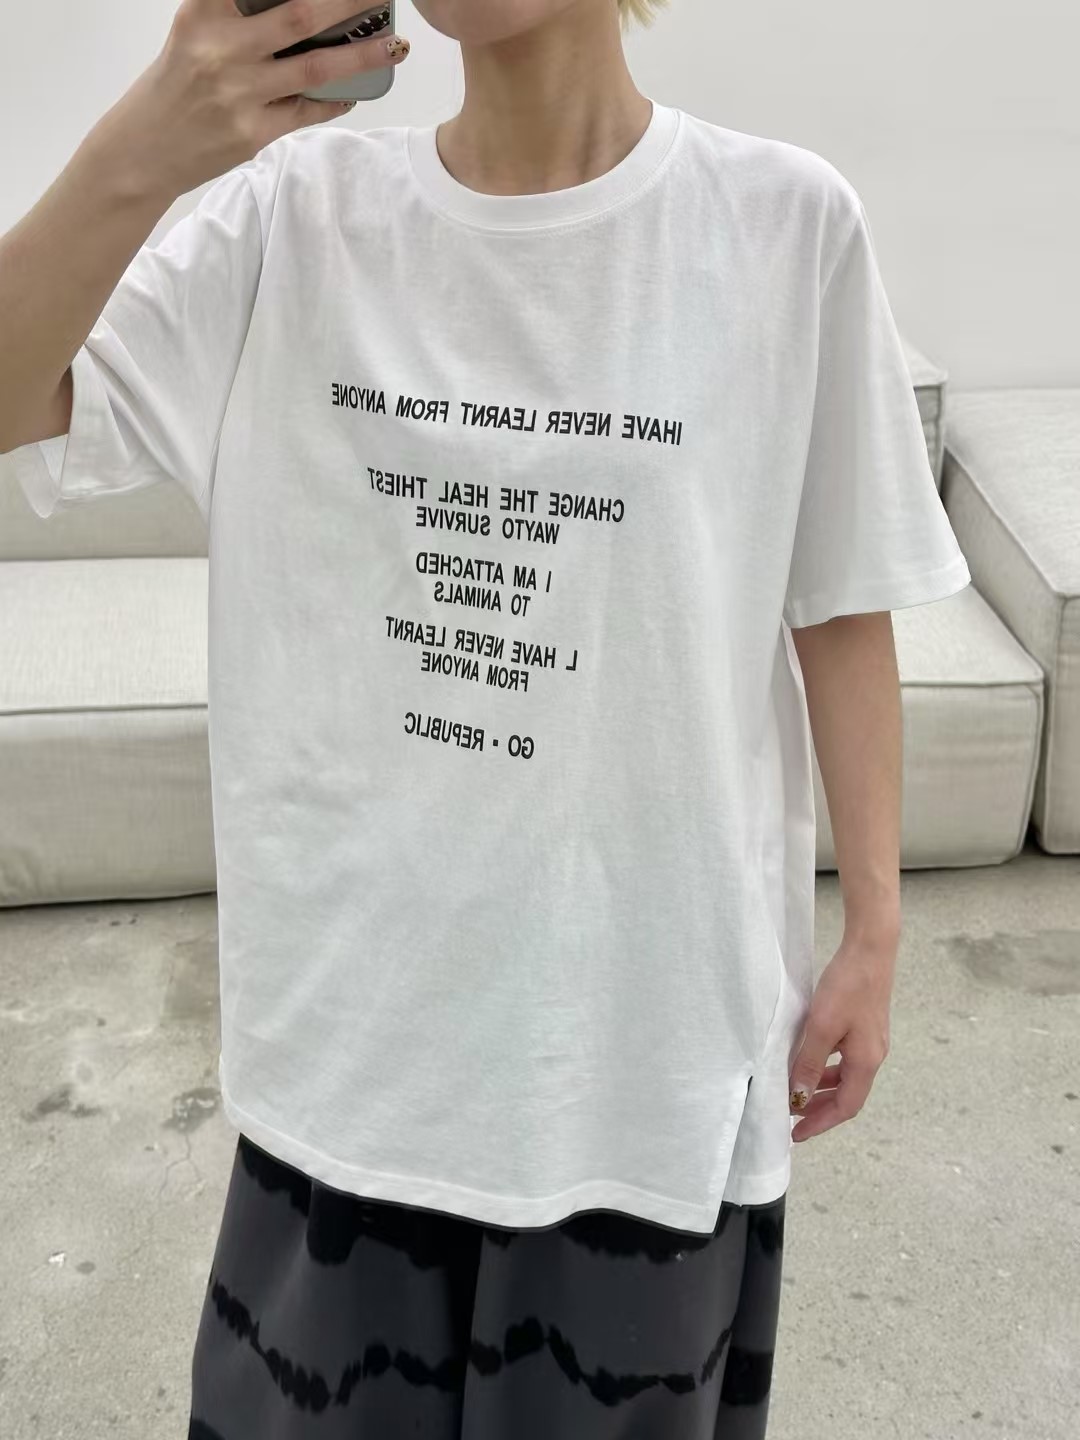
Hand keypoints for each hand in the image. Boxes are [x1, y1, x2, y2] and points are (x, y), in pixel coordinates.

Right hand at [87, 0, 411, 201]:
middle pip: (300, 13)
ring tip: (394, 44)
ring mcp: (239, 93)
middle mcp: (221, 47)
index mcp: (203, 13)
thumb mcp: (193, 34)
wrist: (141, 152)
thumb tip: (301, 12)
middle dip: (348, 2)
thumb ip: (235, 14)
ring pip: (315, 67)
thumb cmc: (172, 88)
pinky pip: (306, 111)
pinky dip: (335, 99)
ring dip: (362, 55)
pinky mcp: (252, 133)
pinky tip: (355, 90)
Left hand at [787, 930, 896, 1142]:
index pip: (845, 1107)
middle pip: (848, 1095)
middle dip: (820, 1109)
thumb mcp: (821, 1027)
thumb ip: (810, 1063)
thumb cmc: (846, 987)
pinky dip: (827, 1068)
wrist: (870, 950)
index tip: (797, 1134)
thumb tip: (800, 1097)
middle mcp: (873, 1056)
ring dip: (823, 1088)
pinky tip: (810, 1062)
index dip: (821, 1122)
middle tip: (792, 1118)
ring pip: (846, 1077)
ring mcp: (871, 1041)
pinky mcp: (865, 1027)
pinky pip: (845, 1059)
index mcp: (866, 1062)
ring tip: (797, 1093)